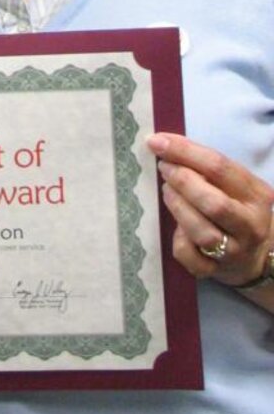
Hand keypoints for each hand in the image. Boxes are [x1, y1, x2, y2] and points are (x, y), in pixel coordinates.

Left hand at [147, 133, 273, 286]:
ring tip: (167, 191)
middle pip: (213, 203)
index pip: (220, 167)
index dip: (184, 152)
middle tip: (164, 168)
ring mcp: (235, 251)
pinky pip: (190, 256)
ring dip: (177, 206)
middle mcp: (250, 225)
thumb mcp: (235, 184)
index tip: (157, 141)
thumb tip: (165, 144)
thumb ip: (208, 167)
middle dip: (182, 181)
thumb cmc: (237, 207)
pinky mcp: (217, 271)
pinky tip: (176, 226)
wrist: (256, 254)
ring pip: (202, 232)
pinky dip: (178, 239)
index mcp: (256, 195)